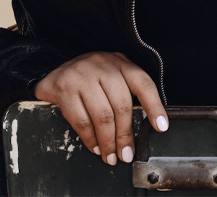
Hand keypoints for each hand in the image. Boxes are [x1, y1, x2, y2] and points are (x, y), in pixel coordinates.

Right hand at [33, 51, 167, 165]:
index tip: (161, 127)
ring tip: (111, 155)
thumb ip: (126, 93)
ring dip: (108, 141)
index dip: (154, 106)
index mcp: (119, 62)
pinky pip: (81, 120)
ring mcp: (82, 75)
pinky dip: (90, 139)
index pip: (142, 82)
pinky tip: (95, 147)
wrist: (55, 72)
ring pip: (102, 114)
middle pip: (122, 104)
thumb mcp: (111, 77)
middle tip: (126, 153)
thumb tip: (145, 125)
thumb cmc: (89, 78)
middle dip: (126, 134)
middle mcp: (102, 65)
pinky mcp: (64, 88)